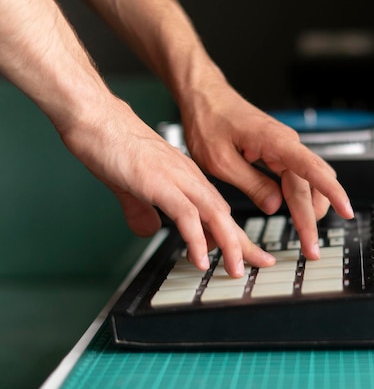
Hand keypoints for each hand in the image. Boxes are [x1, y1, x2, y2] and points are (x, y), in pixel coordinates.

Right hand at [59, 96, 275, 276]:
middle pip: (225, 216)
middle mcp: (189, 179)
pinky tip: (200, 259)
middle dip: (245, 243)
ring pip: (214, 215)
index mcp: (186, 179)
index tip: (248, 256)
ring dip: (228, 245)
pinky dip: (196, 239)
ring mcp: (176, 179)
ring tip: (236, 269)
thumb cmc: (113, 146)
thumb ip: (142, 209)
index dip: (235, 237)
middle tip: (262, 264)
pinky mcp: (159, 182)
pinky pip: (186, 215)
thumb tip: (149, 230)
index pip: (218, 213)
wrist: (96, 118)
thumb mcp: (132, 187)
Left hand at [180, 82, 353, 259]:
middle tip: (310, 249)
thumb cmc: (208, 121)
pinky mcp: (278, 152)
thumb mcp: (220, 161)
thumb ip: (251, 184)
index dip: (333, 192)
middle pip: (309, 186)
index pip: (312, 170)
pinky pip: (297, 176)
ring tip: (306, 235)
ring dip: (310, 208)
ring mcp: (284, 148)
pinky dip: (300, 196)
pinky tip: (299, 212)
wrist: (204, 97)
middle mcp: (286, 143)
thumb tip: (275, 206)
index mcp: (275, 142)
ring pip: (308, 182)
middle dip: (311, 220)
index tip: (347, 211)